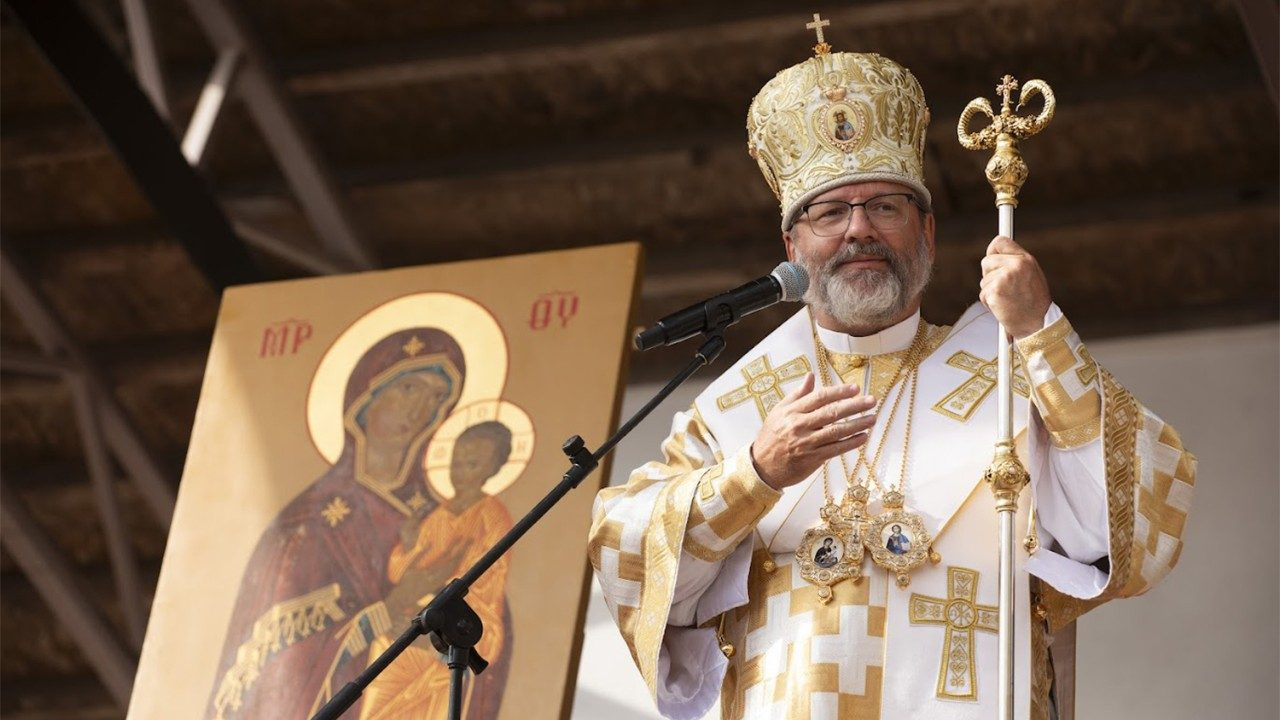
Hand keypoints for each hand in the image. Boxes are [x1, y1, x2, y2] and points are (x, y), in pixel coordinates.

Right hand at [749, 374, 876, 490]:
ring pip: (836, 431)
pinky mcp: (812, 459)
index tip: (855, 388)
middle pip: (831, 412)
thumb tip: (811, 376)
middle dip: (854, 406)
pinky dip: (850, 443)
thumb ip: (798, 395)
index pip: (820, 398)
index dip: (839, 392)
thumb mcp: (779, 412)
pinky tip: (863, 437)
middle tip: (871, 400)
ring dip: (857, 424)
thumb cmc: (771, 436)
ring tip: (872, 418)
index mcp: (792, 411)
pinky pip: (835, 449)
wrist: (761, 466)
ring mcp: (806, 443)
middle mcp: (799, 426)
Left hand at [979, 235, 1051, 338]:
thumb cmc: (1034, 303)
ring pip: (984, 280)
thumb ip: (1015, 264)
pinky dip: (989, 303)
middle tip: (1005, 289)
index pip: (1000, 242)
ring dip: (990, 291)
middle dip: (990, 275)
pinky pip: (983, 293)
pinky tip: (1003, 307)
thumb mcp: (1031, 276)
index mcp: (1026, 260)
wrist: (1037, 324)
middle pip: (986, 261)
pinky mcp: (995, 291)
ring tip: (1007, 300)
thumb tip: (995, 254)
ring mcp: (1005, 277)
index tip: (992, 257)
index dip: (993, 250)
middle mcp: (1016, 265)